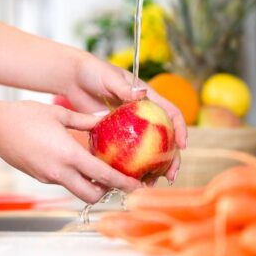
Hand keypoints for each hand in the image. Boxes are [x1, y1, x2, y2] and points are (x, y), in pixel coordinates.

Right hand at [0, 100, 142, 202]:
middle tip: (117, 179)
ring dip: (90, 185)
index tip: (138, 186)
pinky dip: (74, 177)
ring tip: (98, 168)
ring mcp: (48, 177)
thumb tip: (103, 120)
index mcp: (68, 155)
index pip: (103, 175)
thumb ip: (84, 121)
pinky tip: (75, 161)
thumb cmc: (24, 116)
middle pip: (92, 195)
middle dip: (107, 191)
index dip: (123, 183)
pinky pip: (63, 182)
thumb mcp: (59, 113)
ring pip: (77, 190)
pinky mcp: (39, 177)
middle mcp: (59, 172)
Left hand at [64, 53, 186, 182]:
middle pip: (164, 138)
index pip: (170, 113)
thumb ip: (124, 87)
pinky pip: (126, 153)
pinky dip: (130, 167)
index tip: (182, 145)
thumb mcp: (109, 78)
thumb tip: (142, 93)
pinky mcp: (116, 135)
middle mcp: (143, 115)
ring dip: (152, 168)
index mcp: (148, 99)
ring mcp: (130, 127)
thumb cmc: (93, 72)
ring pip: (147, 150)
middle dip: (171, 158)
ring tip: (151, 183)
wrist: (73, 79)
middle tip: (170, 175)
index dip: (180, 129)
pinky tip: (129, 180)